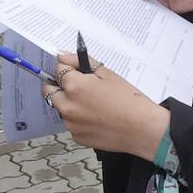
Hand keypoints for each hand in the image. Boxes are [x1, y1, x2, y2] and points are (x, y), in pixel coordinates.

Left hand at [42, 54, 169, 160]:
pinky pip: (70, 123)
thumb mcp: (107, 74)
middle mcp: (67, 106)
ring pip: (59, 107)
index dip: (68, 68)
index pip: (58, 69)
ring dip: (68, 103)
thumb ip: (81, 62)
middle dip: (59, 85)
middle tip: (77, 86)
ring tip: (92, 104)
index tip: (77, 71)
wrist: (143, 129)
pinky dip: (78, 119)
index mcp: (74, 86)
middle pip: (48, 90)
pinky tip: (96, 117)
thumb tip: (63, 56)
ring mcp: (70, 123)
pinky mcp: (77, 137)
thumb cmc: (129, 100)